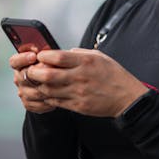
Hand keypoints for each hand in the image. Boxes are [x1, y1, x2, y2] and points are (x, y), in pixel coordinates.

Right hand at [9, 50, 55, 113]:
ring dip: (45, 89)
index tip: (33, 55)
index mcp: (20, 64)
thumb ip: (45, 53)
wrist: (58, 83)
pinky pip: (37, 105)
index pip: (14, 61)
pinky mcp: (29, 103)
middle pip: (22, 77)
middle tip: (51, 72)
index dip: (22, 58)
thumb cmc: (54, 66)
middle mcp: (19, 78)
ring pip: (31, 92)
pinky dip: (48, 102)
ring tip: (59, 85)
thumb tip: (47, 48)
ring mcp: (23, 91)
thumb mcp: (50, 56)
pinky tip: (57, 97)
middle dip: (38, 74)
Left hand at [26, 48, 148, 117]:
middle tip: (31, 71)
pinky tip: (47, 93)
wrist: (127, 98)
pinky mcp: (78, 106)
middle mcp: (80, 76)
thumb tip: (63, 52)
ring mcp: (78, 93)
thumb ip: (79, 53)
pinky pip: (56, 102)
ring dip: (39, 86)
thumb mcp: (99, 56)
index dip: (43, 56)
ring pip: (48, 90)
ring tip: (38, 82)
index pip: (56, 56)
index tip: (40, 57)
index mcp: (85, 61)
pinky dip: (48, 97)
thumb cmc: (114, 75)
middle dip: (34, 72)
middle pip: (47, 75)